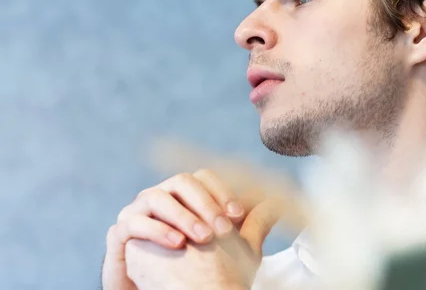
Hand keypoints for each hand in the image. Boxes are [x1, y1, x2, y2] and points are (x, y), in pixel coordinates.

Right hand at [102, 169, 250, 289]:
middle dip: (205, 203)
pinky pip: (134, 222)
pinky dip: (157, 230)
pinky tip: (178, 245)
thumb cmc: (203, 271)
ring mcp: (139, 211)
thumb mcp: (236, 249)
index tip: (239, 216)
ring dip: (183, 215)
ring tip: (204, 238)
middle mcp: (164, 197)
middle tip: (223, 230)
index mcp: (188, 196)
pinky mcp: (121, 233)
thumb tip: (280, 203)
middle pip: (182, 181)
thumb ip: (254, 223)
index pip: (204, 178)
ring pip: (157, 197)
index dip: (222, 192)